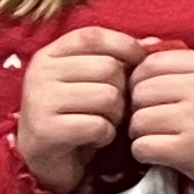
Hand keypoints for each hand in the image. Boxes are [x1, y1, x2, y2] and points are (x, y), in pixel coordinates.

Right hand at [14, 26, 147, 193]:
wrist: (45, 157)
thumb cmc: (76, 113)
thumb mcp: (92, 79)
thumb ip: (118, 58)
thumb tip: (154, 43)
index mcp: (50, 55)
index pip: (93, 36)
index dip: (124, 45)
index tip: (139, 62)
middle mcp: (40, 73)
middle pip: (108, 67)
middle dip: (122, 90)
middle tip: (113, 106)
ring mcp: (40, 101)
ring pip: (108, 96)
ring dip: (116, 114)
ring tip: (103, 121)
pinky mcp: (46, 131)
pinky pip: (98, 125)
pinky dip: (105, 135)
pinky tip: (95, 138)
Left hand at [125, 46, 193, 193]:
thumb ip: (182, 61)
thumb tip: (140, 46)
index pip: (152, 63)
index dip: (142, 80)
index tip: (151, 96)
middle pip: (141, 91)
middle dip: (140, 107)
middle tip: (155, 120)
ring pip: (138, 119)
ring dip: (141, 132)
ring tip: (158, 136)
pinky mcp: (188, 151)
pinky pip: (142, 146)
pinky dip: (144, 153)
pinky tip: (160, 153)